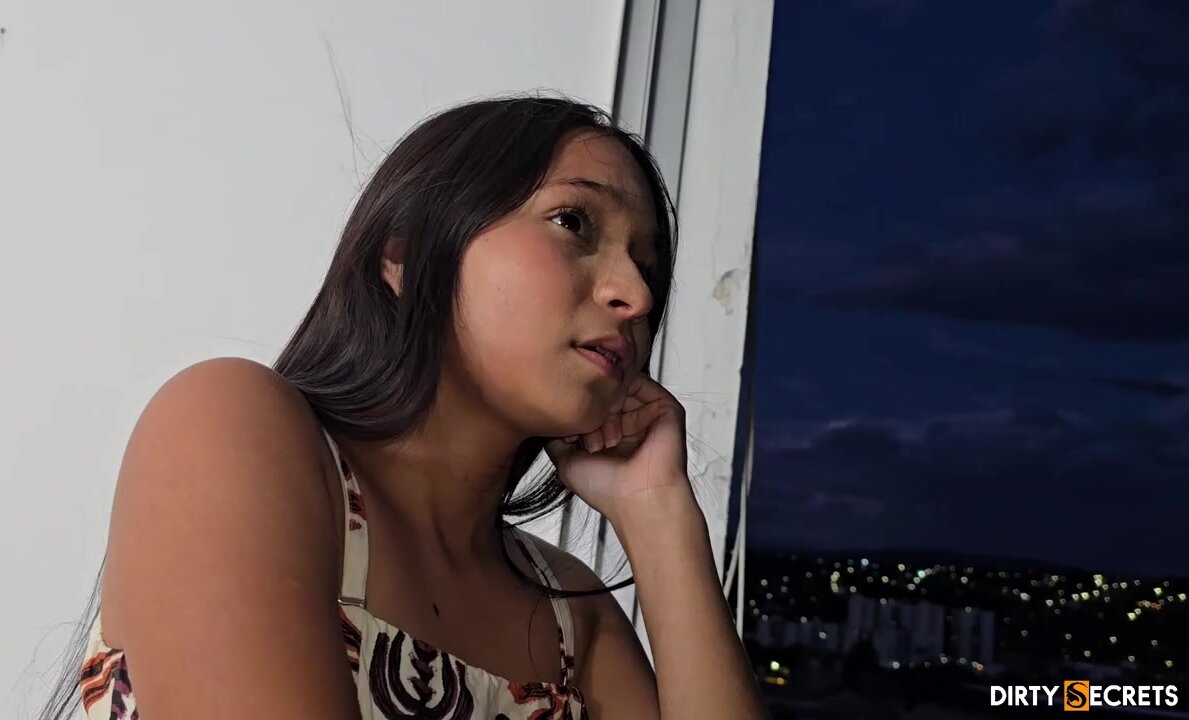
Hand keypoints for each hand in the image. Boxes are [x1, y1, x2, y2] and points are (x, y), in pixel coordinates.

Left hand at [545, 375, 691, 524]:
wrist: (637, 499)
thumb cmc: (608, 489)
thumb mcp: (566, 461)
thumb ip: (557, 437)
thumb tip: (549, 420)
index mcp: (612, 436)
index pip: (590, 406)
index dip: (576, 410)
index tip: (570, 428)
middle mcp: (630, 425)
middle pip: (604, 394)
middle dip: (591, 407)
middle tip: (589, 432)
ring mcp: (647, 415)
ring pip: (619, 387)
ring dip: (605, 401)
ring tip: (602, 428)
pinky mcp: (665, 408)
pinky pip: (641, 382)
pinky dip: (623, 388)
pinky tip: (613, 409)